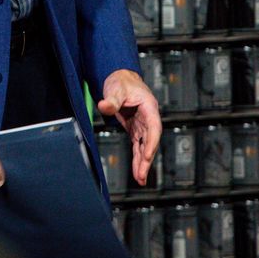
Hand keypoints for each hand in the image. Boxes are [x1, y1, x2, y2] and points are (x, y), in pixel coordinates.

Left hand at [98, 69, 161, 185]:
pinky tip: (137, 170)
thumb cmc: (121, 81)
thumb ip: (111, 100)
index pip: (154, 128)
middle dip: (146, 159)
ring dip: (142, 163)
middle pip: (150, 141)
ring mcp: (142, 125)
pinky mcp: (135, 128)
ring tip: (140, 179)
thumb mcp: (116, 89)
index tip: (147, 155)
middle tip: (142, 175)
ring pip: (144, 146)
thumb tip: (104, 106)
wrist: (120, 78)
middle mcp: (148, 118)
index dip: (151, 142)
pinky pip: (137, 145)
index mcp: (149, 107)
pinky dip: (137, 158)